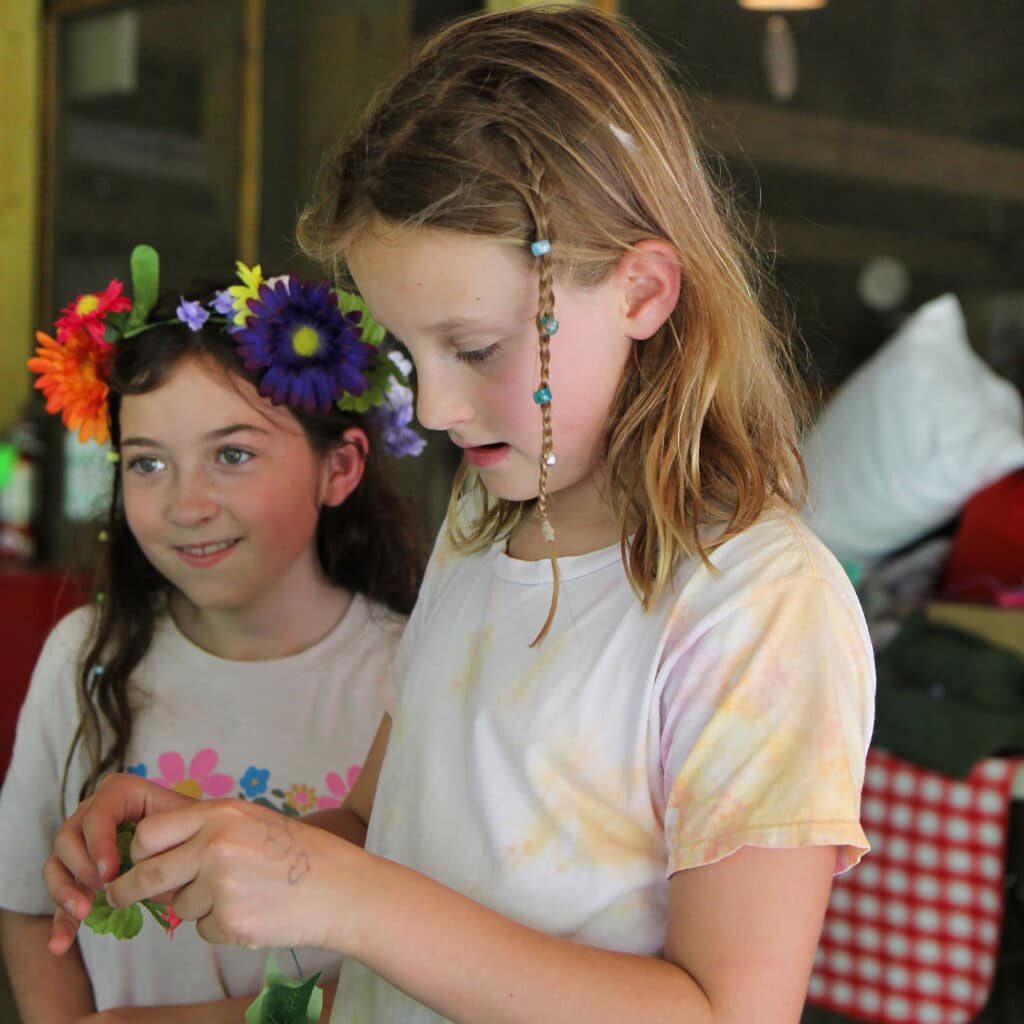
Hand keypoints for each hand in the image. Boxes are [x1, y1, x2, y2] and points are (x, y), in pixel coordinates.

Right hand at [44, 772, 195, 954]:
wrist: (196, 843)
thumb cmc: (193, 828)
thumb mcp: (187, 824)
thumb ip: (168, 838)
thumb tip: (147, 871)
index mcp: (121, 794)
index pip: (97, 812)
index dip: (99, 842)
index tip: (110, 872)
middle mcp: (94, 813)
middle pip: (68, 836)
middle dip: (82, 867)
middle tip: (104, 889)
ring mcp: (83, 843)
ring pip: (57, 862)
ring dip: (65, 890)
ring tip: (85, 912)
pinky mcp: (79, 873)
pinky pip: (62, 894)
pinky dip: (60, 920)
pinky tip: (60, 944)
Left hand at [107, 798, 357, 950]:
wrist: (341, 887)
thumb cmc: (298, 853)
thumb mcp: (252, 822)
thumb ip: (207, 833)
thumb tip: (156, 859)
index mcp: (221, 813)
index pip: (150, 833)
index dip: (137, 852)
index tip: (131, 865)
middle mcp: (216, 844)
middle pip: (148, 873)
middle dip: (128, 891)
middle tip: (119, 898)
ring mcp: (222, 884)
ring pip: (179, 906)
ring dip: (198, 907)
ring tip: (243, 894)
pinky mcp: (230, 920)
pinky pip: (203, 929)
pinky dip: (221, 926)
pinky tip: (254, 911)